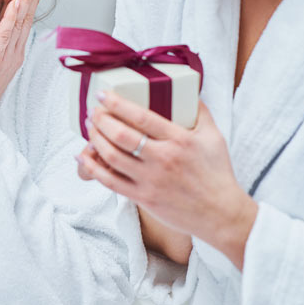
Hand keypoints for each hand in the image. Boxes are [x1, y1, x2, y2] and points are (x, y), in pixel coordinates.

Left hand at [75, 92, 257, 268]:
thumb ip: (200, 112)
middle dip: (101, 119)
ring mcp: (151, 180)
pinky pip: (110, 181)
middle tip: (93, 110)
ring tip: (90, 127)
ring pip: (112, 157)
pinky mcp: (143, 197)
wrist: (221, 214)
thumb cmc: (217, 173)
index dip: (118, 104)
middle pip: (121, 135)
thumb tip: (188, 91)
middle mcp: (163, 159)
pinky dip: (92, 168)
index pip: (142, 117)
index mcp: (180, 140)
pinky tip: (82, 156)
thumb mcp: (214, 137)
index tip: (103, 95)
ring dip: (95, 139)